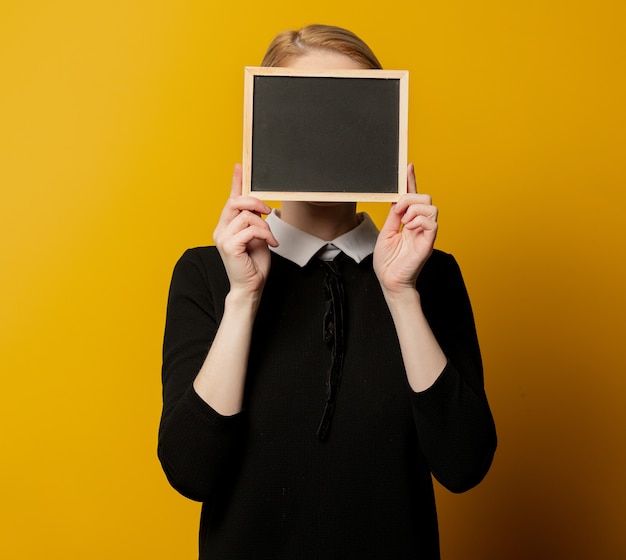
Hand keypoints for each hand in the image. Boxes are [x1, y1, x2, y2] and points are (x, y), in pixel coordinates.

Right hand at [213, 164, 278, 295]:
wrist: (251, 286)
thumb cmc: (253, 264)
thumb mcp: (257, 237)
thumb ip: (254, 222)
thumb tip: (258, 209)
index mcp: (227, 225)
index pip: (231, 199)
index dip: (235, 181)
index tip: (239, 166)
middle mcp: (221, 229)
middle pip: (235, 202)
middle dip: (255, 203)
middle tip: (267, 211)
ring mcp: (223, 237)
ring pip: (247, 217)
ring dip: (264, 227)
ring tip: (270, 239)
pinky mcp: (229, 246)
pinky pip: (250, 229)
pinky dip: (264, 234)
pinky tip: (270, 243)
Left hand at [373, 163, 437, 294]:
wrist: (389, 280)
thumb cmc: (388, 261)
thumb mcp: (386, 232)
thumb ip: (393, 215)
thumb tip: (397, 198)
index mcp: (408, 220)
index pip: (413, 196)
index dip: (411, 180)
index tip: (408, 165)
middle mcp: (419, 224)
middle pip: (425, 197)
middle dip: (409, 198)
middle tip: (398, 212)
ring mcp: (425, 232)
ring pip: (430, 206)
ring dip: (413, 210)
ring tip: (404, 223)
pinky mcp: (429, 242)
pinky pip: (432, 222)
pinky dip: (418, 220)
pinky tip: (409, 228)